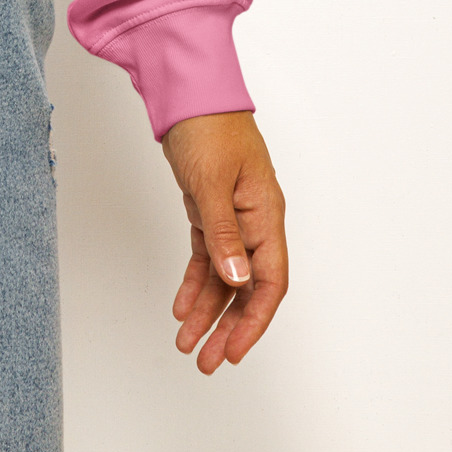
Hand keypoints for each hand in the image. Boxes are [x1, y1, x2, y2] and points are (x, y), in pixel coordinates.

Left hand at [160, 110, 286, 372]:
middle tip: (206, 361)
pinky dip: (195, 282)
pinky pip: (207, 256)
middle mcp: (254, 220)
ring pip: (224, 276)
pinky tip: (181, 306)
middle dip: (227, 327)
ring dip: (207, 310)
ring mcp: (232, 216)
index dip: (254, 320)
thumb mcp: (211, 181)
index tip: (233, 351)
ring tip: (187, 344)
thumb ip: (223, 233)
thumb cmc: (207, 125)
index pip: (269, 280)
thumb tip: (238, 279)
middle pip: (247, 287)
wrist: (188, 90)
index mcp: (265, 214)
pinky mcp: (210, 209)